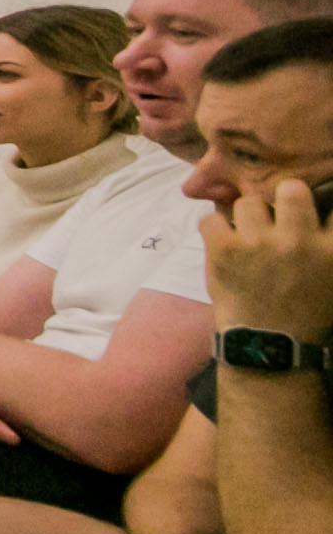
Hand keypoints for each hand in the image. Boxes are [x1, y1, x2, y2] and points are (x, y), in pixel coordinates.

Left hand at [207, 177, 332, 341]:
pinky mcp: (225, 251)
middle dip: (284, 198)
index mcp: (331, 249)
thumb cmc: (305, 311)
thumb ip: (327, 244)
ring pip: (248, 202)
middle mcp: (298, 241)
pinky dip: (214, 230)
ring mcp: (260, 244)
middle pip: (291, 189)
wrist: (271, 345)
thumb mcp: (332, 277)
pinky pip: (212, 219)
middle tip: (277, 216)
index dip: (320, 206)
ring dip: (247, 218)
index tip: (310, 214)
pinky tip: (223, 243)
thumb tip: (319, 219)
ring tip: (248, 235)